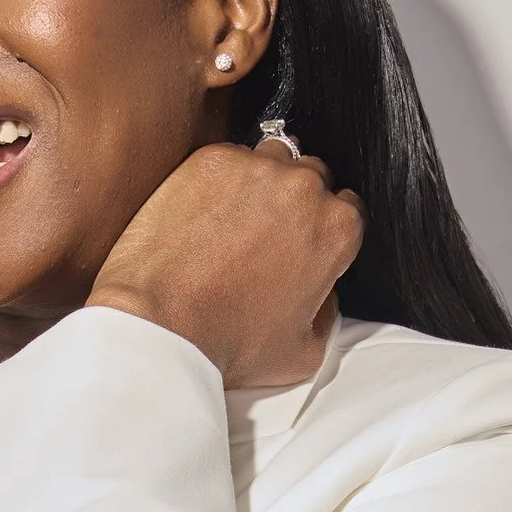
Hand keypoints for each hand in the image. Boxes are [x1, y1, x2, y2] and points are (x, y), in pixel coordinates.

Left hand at [87, 138, 364, 388]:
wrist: (161, 325)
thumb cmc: (227, 342)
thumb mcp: (303, 353)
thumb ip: (328, 315)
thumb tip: (324, 297)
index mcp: (336, 230)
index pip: (349, 209)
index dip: (326, 228)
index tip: (306, 241)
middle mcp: (304, 188)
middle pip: (312, 177)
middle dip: (295, 203)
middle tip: (267, 237)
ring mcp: (256, 167)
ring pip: (272, 159)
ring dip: (261, 183)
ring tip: (235, 222)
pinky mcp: (212, 159)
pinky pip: (227, 159)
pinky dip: (220, 181)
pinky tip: (205, 216)